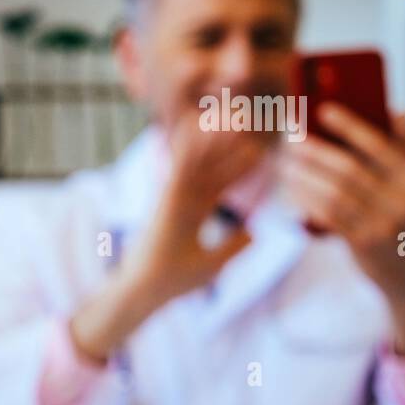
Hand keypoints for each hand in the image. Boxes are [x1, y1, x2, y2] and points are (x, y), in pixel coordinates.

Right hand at [124, 111, 263, 304]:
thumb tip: (255, 232)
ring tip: (230, 111)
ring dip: (213, 136)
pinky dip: (187, 147)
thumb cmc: (174, 282)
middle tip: (245, 115)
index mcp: (193, 214)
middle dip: (227, 143)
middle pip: (209, 165)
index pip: (221, 184)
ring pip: (196, 161)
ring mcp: (173, 199)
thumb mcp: (213, 264)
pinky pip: (179, 170)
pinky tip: (197, 125)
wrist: (146, 292)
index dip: (239, 167)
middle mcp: (183, 201)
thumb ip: (233, 247)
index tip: (259, 148)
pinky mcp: (164, 201)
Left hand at [281, 105, 404, 353]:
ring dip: (304, 175)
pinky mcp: (364, 243)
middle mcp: (403, 199)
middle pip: (349, 168)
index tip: (322, 109)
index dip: (350, 126)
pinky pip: (328, 216)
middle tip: (290, 138)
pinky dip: (306, 200)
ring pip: (334, 192)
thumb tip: (399, 111)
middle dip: (315, 151)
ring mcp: (384, 223)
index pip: (380, 145)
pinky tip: (289, 190)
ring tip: (283, 163)